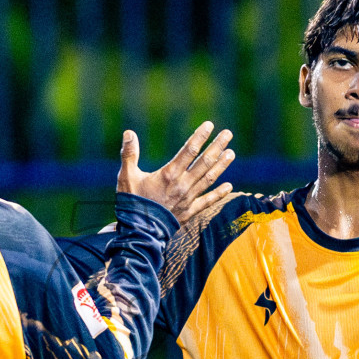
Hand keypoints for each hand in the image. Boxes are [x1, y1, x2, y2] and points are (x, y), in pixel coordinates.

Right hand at [117, 122, 235, 223]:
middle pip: (204, 162)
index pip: (188, 151)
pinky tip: (229, 186)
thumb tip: (128, 132)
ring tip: (231, 153)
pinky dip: (219, 194)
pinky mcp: (189, 212)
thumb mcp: (126, 177)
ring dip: (221, 165)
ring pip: (209, 179)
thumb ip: (129, 154)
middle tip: (228, 134)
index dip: (200, 137)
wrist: (139, 232)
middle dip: (217, 147)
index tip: (209, 125)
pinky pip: (207, 201)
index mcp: (169, 174)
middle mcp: (182, 185)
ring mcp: (188, 199)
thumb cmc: (132, 203)